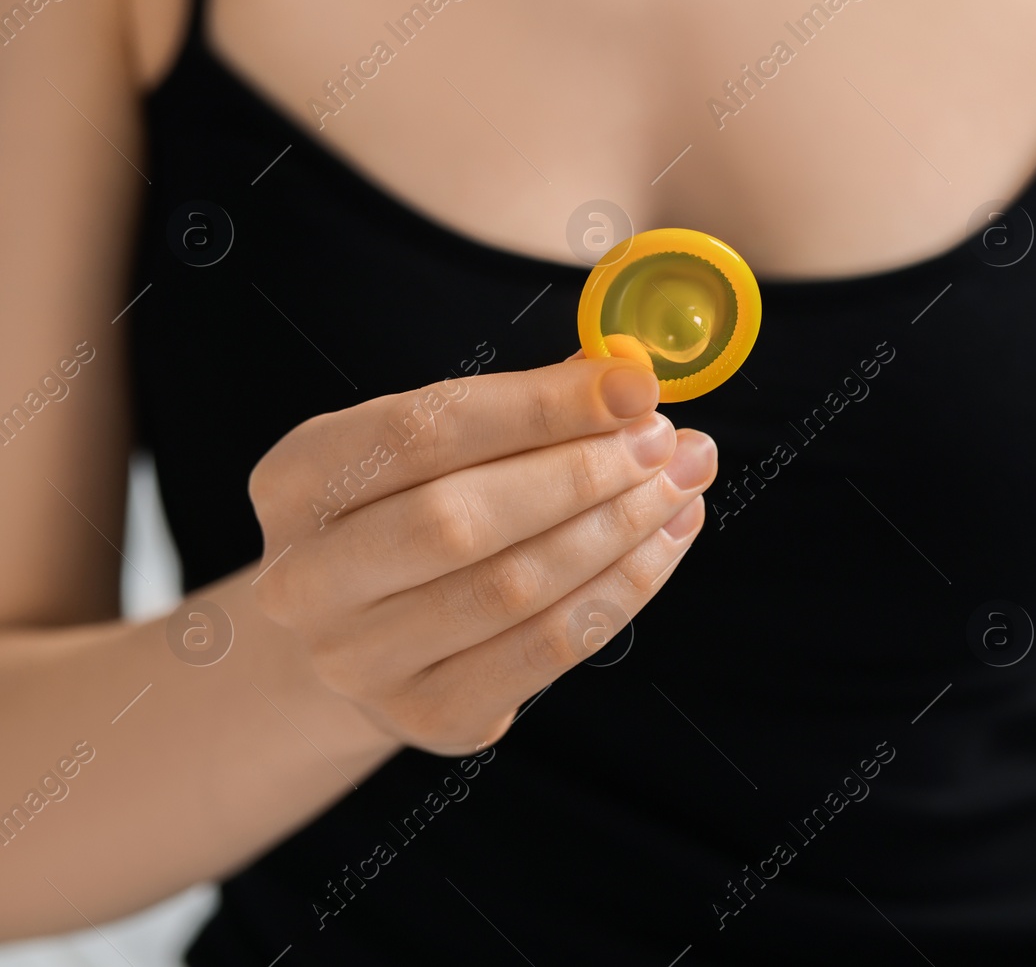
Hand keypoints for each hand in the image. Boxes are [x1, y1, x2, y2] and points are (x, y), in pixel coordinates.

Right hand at [246, 356, 715, 753]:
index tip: (631, 384)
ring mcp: (361, 661)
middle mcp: (307, 579)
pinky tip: (665, 542)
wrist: (358, 639)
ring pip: (512, 588)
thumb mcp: (434, 450)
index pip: (423, 431)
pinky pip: (547, 649)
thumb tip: (625, 375)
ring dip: (617, 529)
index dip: (538, 406)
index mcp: (298, 481)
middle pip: (458, 519)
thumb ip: (519, 410)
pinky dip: (622, 589)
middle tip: (664, 441)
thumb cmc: (409, 516)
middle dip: (581, 473)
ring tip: (680, 483)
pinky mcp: (431, 716)